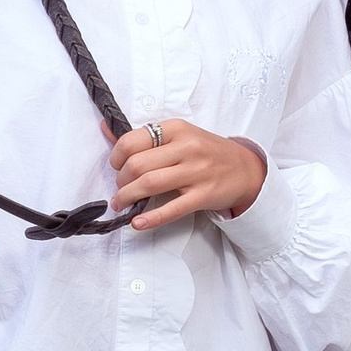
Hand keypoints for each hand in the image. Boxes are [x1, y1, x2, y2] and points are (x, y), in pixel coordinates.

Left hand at [107, 116, 267, 229]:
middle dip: (120, 180)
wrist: (246, 169)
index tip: (116, 166)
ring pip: (149, 184)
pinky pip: (172, 209)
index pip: (133, 140)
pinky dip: (150, 219)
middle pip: (137, 164)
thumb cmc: (207, 152)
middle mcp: (187, 148)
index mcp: (177, 129)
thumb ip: (144, 135)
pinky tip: (137, 223)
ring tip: (122, 203)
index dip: (117, 156)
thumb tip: (105, 128)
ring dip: (127, 197)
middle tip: (120, 188)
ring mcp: (196, 172)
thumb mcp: (179, 135)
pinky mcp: (204, 195)